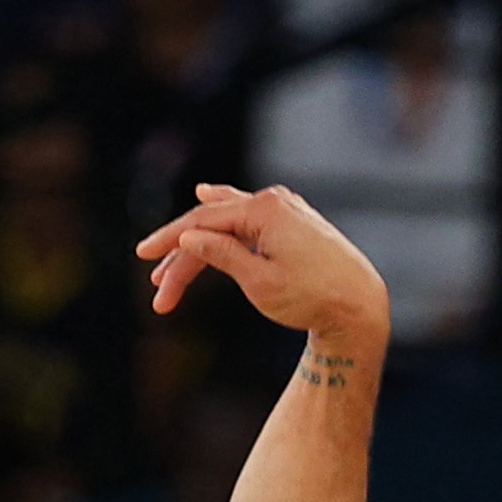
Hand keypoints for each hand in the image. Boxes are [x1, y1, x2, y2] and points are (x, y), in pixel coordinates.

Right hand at [137, 184, 391, 345]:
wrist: (359, 304)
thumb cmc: (311, 297)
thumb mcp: (259, 281)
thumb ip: (221, 254)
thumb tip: (189, 237)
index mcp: (264, 210)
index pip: (202, 221)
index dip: (169, 240)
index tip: (142, 256)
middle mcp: (274, 202)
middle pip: (212, 224)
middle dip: (182, 257)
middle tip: (158, 287)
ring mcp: (286, 210)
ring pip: (228, 224)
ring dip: (199, 248)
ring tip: (170, 268)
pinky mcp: (293, 222)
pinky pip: (247, 219)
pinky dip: (224, 224)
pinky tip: (208, 197)